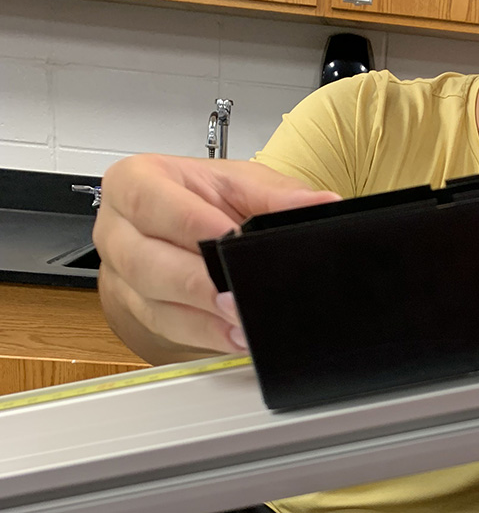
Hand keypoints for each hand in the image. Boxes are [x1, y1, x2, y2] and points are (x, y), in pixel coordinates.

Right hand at [93, 154, 339, 360]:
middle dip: (197, 282)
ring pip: (152, 301)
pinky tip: (233, 336)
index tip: (228, 238)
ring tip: (241, 320)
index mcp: (134, 182)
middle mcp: (117, 228)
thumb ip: (278, 194)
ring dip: (201, 317)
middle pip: (146, 260)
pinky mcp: (135, 307)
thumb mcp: (242, 182)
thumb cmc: (206, 196)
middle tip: (234, 294)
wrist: (186, 220)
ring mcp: (121, 272)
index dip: (190, 223)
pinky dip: (203, 335)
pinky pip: (164, 327)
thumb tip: (321, 204)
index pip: (151, 202)